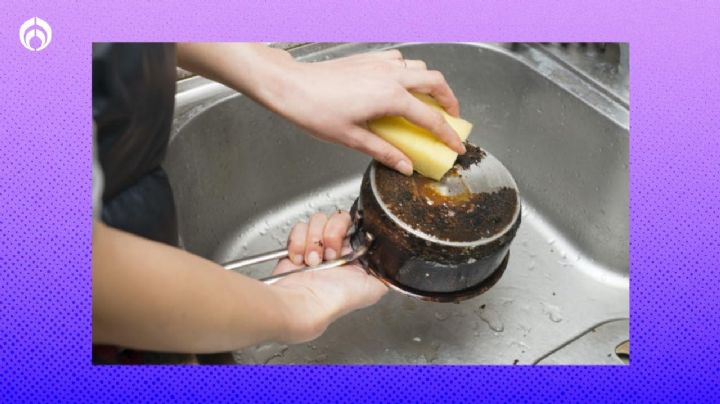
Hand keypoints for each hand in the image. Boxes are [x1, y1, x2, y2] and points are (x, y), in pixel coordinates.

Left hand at [270, 50, 465, 174]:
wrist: (291, 86)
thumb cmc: (315, 111)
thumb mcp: (352, 139)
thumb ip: (384, 152)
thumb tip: (404, 166)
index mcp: (390, 98)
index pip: (430, 118)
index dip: (447, 135)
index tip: (456, 146)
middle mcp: (390, 76)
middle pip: (435, 82)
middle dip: (449, 100)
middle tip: (452, 117)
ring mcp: (379, 64)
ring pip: (418, 67)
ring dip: (430, 83)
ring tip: (429, 101)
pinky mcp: (368, 59)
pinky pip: (399, 60)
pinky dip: (408, 71)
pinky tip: (400, 85)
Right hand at [270, 211, 387, 343]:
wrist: (306, 304)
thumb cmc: (336, 300)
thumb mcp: (374, 288)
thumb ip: (386, 271)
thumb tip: (394, 260)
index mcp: (355, 254)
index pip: (358, 225)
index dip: (351, 231)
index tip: (346, 244)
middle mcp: (337, 248)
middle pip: (338, 218)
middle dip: (332, 234)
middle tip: (329, 255)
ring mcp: (316, 245)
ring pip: (318, 220)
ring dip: (314, 240)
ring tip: (313, 261)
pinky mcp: (297, 245)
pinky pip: (299, 227)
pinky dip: (298, 242)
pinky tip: (300, 260)